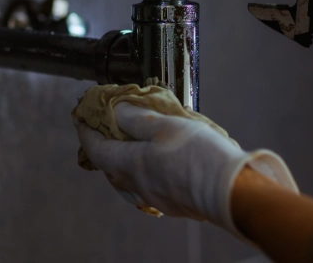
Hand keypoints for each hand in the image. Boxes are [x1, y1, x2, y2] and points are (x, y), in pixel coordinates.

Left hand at [75, 102, 297, 235]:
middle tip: (101, 128)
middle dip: (100, 145)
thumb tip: (113, 110)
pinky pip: (143, 186)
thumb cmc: (199, 156)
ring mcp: (154, 196)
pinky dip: (138, 172)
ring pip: (124, 179)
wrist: (233, 192)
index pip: (96, 147)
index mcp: (131, 164)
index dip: (85, 129)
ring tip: (122, 146)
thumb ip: (136, 117)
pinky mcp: (173, 202)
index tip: (80, 115)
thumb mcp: (164, 125)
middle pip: (108, 165)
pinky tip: (150, 166)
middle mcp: (138, 184)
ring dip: (118, 161)